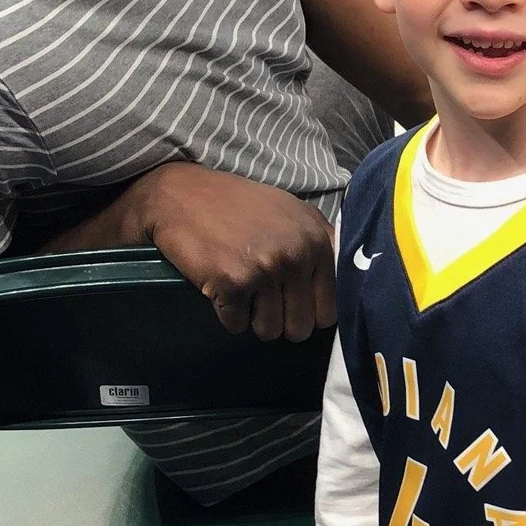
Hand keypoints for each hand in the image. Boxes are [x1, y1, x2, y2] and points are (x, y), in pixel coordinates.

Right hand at [135, 162, 335, 339]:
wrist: (182, 194)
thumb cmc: (237, 203)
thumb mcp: (291, 211)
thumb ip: (320, 242)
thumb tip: (343, 279)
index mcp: (317, 240)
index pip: (330, 308)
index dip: (310, 312)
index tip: (293, 304)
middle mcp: (295, 255)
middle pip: (301, 326)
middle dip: (282, 322)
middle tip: (262, 301)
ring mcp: (264, 270)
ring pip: (269, 331)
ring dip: (253, 320)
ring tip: (242, 292)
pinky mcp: (232, 284)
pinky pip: (236, 325)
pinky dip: (227, 315)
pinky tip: (221, 289)